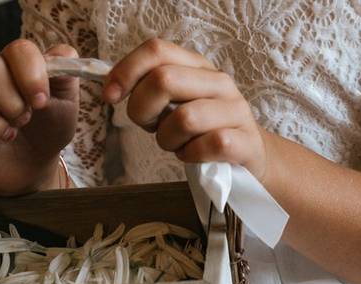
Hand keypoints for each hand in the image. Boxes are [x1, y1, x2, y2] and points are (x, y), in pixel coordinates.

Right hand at [0, 39, 79, 195]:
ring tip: (8, 135)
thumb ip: (66, 76)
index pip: (18, 50)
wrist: (33, 166)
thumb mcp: (66, 105)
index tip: (41, 103)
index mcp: (12, 64)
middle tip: (23, 121)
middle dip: (12, 104)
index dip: (31, 76)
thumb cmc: (47, 130)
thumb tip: (62, 54)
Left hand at [103, 39, 269, 179]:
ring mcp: (235, 111)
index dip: (126, 71)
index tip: (110, 96)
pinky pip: (207, 145)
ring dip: (167, 139)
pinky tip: (192, 156)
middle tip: (148, 126)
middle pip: (164, 79)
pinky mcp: (244, 141)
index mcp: (198, 66)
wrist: (250, 155)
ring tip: (176, 144)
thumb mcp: (176, 102)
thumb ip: (150, 89)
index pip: (157, 50)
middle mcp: (218, 82)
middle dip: (142, 109)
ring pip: (185, 118)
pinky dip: (190, 156)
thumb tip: (112, 87)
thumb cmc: (203, 130)